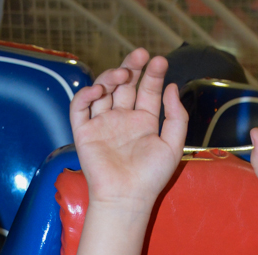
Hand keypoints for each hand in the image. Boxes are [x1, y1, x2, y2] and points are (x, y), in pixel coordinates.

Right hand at [70, 49, 187, 213]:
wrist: (127, 197)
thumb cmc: (151, 178)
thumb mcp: (173, 146)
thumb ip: (177, 117)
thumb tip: (172, 87)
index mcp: (144, 122)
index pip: (147, 90)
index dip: (152, 74)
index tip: (159, 61)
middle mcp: (123, 119)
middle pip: (124, 84)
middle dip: (132, 66)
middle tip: (140, 54)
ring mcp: (103, 124)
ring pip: (103, 90)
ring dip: (111, 76)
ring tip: (123, 74)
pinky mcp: (84, 132)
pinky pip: (80, 106)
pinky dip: (87, 94)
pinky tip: (100, 91)